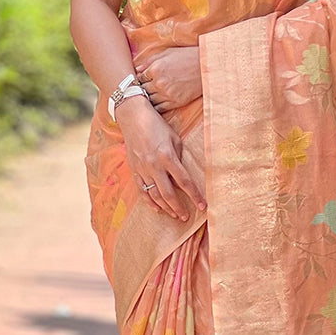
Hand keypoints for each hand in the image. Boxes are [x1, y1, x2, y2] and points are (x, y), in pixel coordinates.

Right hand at [115, 95, 204, 220]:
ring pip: (154, 195)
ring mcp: (143, 169)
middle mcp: (154, 166)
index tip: (202, 206)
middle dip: (178, 208)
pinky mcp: (134, 170)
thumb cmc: (157, 125)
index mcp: (168, 157)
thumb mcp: (174, 138)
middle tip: (185, 217)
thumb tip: (182, 173)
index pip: (184, 181)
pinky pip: (142, 190)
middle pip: (168, 193)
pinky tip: (157, 208)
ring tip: (174, 215)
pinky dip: (149, 201)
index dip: (195, 196)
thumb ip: (179, 157)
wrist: (132, 117)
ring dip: (165, 207)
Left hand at [137, 46, 201, 113]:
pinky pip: (159, 108)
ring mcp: (167, 94)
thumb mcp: (166, 53)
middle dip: (140, 89)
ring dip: (147, 99)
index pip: (138, 78)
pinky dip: (155, 107)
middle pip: (141, 90)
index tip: (138, 81)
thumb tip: (137, 69)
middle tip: (139, 90)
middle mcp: (159, 83)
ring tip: (148, 96)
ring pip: (149, 100)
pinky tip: (155, 103)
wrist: (207, 66)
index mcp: (155, 69)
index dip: (138, 79)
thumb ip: (149, 61)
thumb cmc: (187, 56)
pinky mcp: (175, 102)